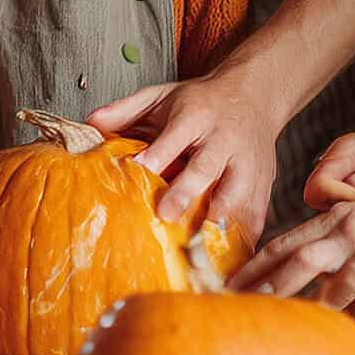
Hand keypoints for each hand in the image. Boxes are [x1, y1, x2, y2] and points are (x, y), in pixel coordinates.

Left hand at [91, 59, 280, 246]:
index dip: (160, 153)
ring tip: (202, 242)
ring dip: (221, 218)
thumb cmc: (201, 102)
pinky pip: (257, 212)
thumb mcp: (163, 95)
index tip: (141, 169)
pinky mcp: (263, 183)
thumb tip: (90, 123)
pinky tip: (230, 258)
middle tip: (166, 214)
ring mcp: (247, 163)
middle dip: (187, 191)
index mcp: (196, 116)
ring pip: (236, 191)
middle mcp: (224, 139)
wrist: (255, 95)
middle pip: (206, 166)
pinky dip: (245, 236)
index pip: (177, 135)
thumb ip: (127, 109)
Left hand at [232, 164, 354, 315]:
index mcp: (338, 215)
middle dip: (269, 287)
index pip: (286, 241)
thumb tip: (301, 268)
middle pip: (299, 260)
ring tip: (295, 326)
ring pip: (335, 287)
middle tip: (245, 308)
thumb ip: (332, 237)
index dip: (256, 265)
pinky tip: (349, 324)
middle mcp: (351, 229)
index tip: (231, 284)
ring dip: (315, 308)